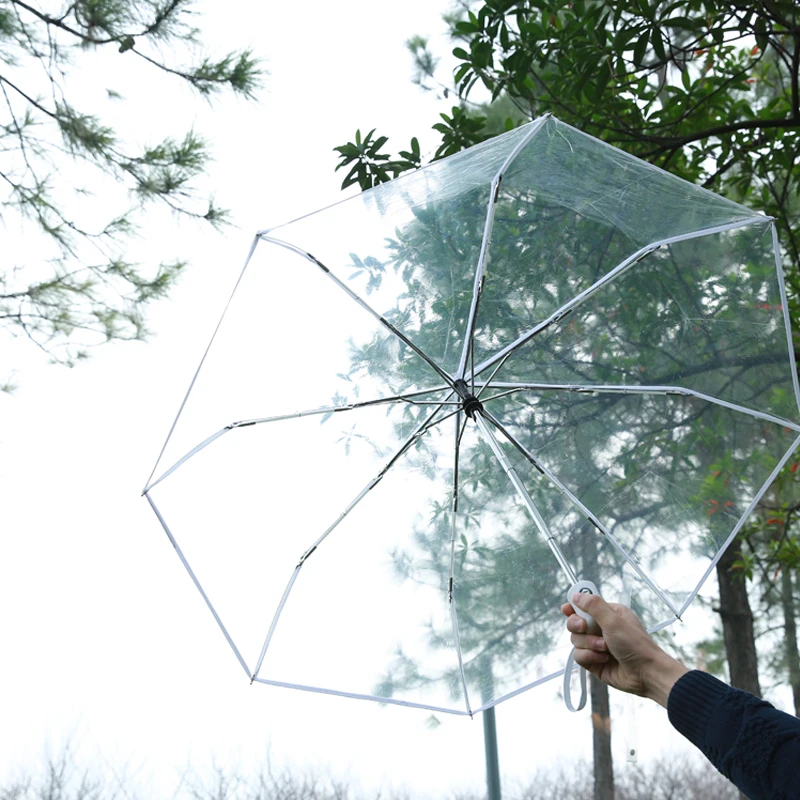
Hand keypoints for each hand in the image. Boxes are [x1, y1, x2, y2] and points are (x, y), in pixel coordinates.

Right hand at [562, 593, 687, 707]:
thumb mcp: (614, 620)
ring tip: (604, 648)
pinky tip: (603, 659)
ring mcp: (597, 646)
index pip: (583, 606)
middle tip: (584, 627)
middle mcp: (601, 628)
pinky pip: (578, 656)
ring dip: (589, 644)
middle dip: (578, 626)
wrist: (646, 674)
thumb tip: (576, 595)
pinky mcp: (594, 662)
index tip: (567, 609)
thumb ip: (593, 606)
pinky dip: (589, 657)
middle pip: (575, 623)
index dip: (573, 607)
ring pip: (575, 640)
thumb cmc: (636, 645)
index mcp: (608, 614)